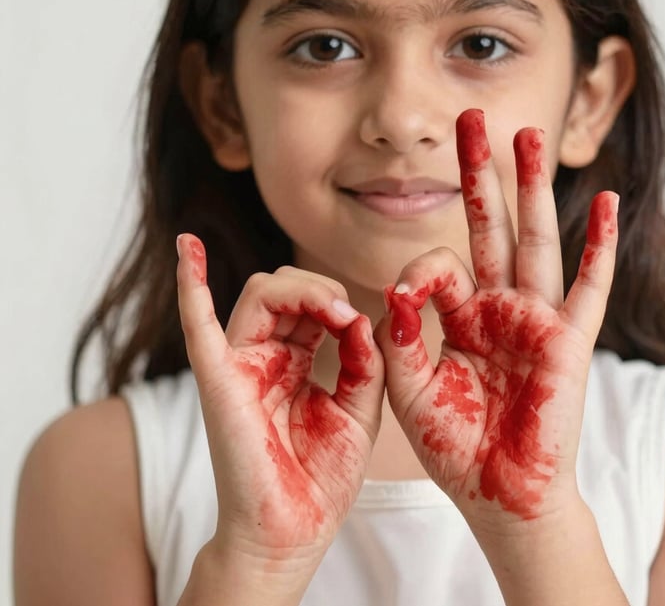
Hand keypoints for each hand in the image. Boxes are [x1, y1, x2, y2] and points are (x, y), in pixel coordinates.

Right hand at [176, 242, 383, 567]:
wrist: (294, 532)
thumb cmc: (322, 476)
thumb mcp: (359, 409)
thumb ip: (362, 360)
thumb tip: (360, 317)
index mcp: (292, 360)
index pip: (309, 302)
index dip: (337, 300)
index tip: (362, 324)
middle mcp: (261, 355)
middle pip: (283, 288)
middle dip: (321, 288)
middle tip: (346, 316)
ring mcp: (237, 364)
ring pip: (259, 292)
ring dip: (300, 288)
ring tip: (331, 310)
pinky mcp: (218, 379)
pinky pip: (198, 325)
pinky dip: (192, 284)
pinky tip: (187, 246)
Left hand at [375, 108, 617, 525]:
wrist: (497, 494)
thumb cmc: (452, 443)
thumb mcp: (407, 382)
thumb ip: (401, 330)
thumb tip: (401, 280)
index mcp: (459, 312)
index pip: (439, 261)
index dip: (421, 267)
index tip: (409, 293)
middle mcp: (499, 304)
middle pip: (490, 223)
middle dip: (480, 172)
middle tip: (470, 118)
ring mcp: (536, 318)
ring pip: (535, 239)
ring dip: (534, 187)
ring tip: (530, 135)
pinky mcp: (569, 342)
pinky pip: (589, 288)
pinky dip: (599, 246)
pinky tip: (604, 203)